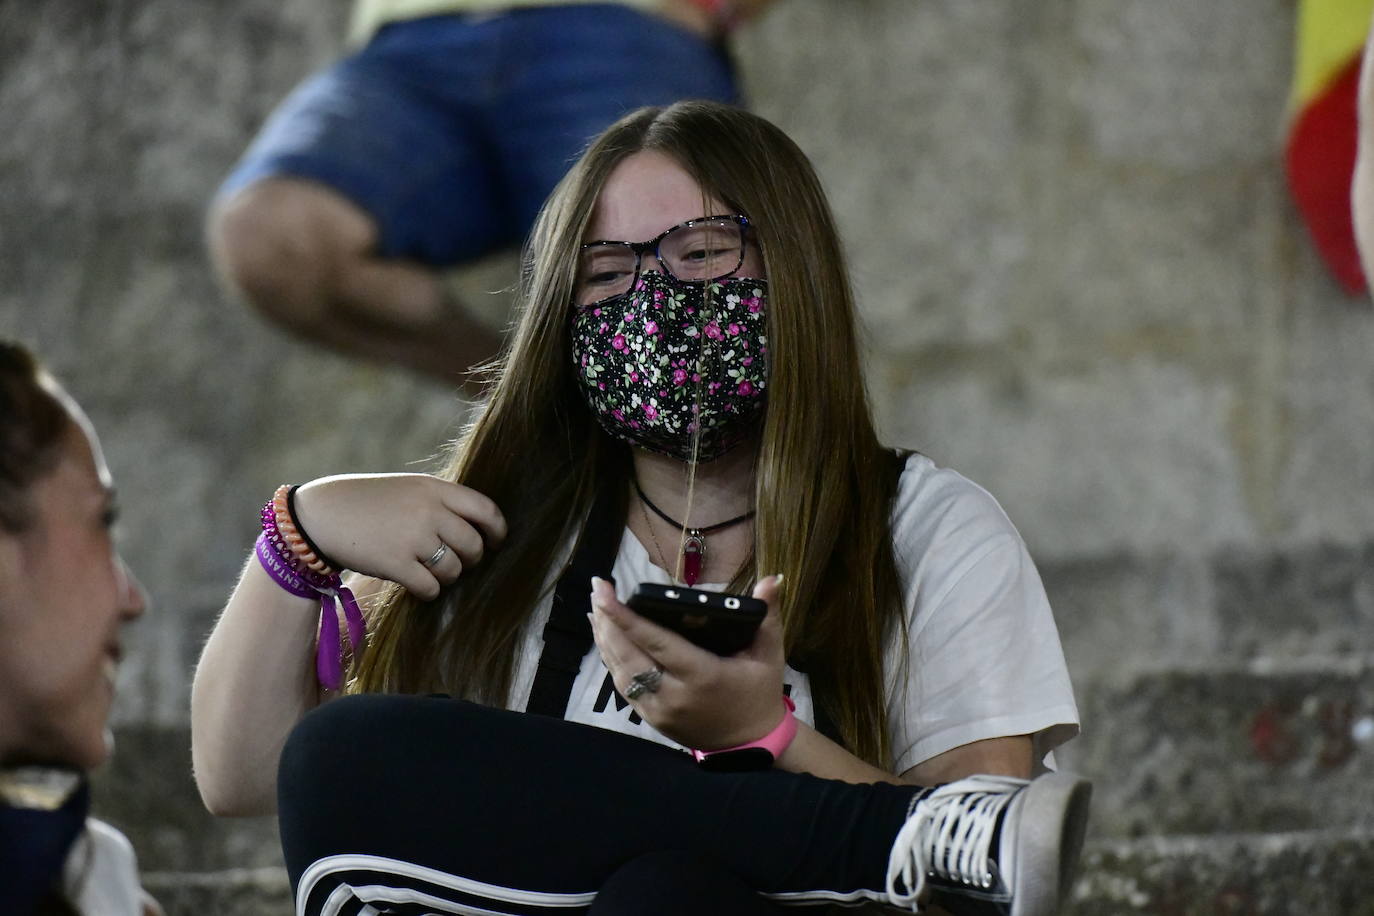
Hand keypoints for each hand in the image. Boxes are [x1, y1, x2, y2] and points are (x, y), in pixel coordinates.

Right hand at [292, 473, 505, 599]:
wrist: (321, 515)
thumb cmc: (368, 502)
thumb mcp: (408, 489)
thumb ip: (441, 502)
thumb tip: (479, 528)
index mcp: (434, 488)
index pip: (486, 509)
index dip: (497, 530)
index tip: (496, 542)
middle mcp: (428, 510)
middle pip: (473, 545)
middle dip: (471, 559)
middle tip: (458, 562)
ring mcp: (412, 537)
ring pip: (454, 569)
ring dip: (448, 577)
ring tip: (434, 573)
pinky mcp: (395, 564)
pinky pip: (431, 587)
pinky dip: (430, 591)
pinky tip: (420, 586)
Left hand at [589, 575, 785, 749]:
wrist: (750, 745)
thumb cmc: (759, 693)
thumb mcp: (769, 654)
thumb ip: (767, 615)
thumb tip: (772, 578)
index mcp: (702, 675)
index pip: (656, 642)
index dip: (626, 617)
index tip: (605, 592)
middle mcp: (674, 695)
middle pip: (629, 655)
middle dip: (608, 620)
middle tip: (597, 588)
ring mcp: (658, 710)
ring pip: (620, 671)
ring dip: (604, 638)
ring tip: (595, 606)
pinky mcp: (650, 718)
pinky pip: (624, 686)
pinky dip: (610, 658)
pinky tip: (604, 636)